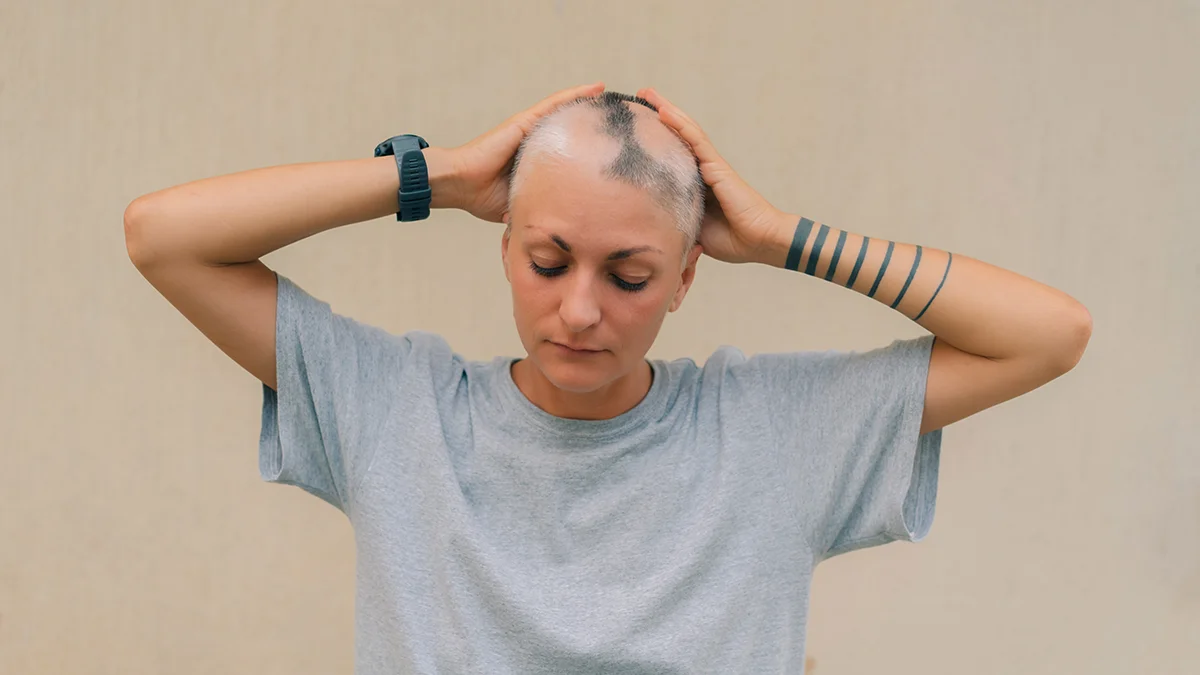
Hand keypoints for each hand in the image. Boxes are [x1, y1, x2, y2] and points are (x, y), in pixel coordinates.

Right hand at [442, 82, 605, 222]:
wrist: (460, 185)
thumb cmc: (482, 197)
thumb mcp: (522, 202)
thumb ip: (541, 205)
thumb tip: (561, 223)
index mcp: (534, 159)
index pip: (566, 149)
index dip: (585, 145)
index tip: (607, 145)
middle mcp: (533, 140)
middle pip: (567, 127)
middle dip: (589, 122)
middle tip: (617, 118)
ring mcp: (528, 129)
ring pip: (563, 111)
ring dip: (587, 101)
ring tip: (609, 94)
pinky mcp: (524, 122)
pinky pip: (553, 105)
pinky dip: (574, 95)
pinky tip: (595, 89)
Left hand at [637, 87, 788, 264]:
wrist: (760, 241)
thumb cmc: (732, 240)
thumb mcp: (693, 227)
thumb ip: (675, 217)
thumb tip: (648, 220)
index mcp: (697, 183)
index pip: (674, 153)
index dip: (658, 137)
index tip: (637, 125)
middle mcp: (704, 169)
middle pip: (678, 135)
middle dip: (659, 115)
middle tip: (640, 96)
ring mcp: (711, 165)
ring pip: (685, 131)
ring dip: (667, 110)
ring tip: (647, 93)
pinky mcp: (717, 167)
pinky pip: (695, 141)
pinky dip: (679, 125)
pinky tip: (664, 112)